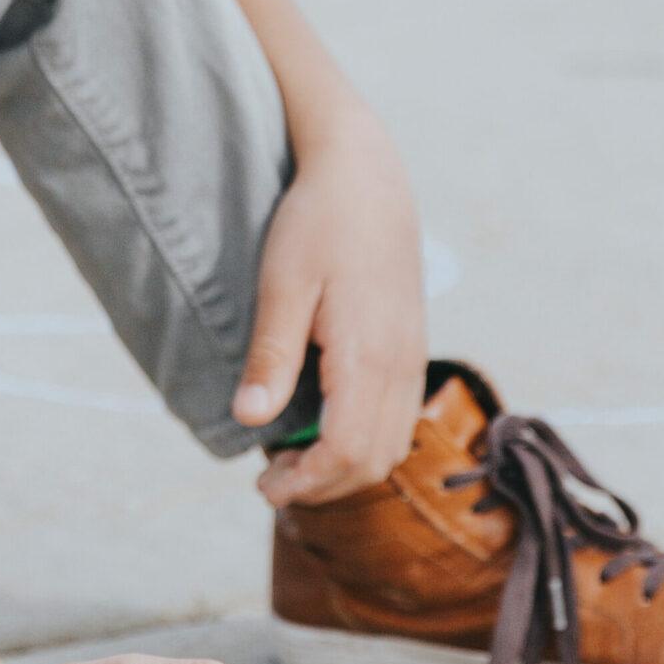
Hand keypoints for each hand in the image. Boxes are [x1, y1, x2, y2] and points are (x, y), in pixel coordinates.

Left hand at [230, 115, 428, 510]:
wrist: (367, 177)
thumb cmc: (318, 223)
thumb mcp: (281, 285)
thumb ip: (271, 356)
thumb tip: (250, 419)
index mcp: (368, 353)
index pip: (346, 451)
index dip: (306, 482)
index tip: (264, 487)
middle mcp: (401, 363)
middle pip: (375, 461)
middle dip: (325, 486)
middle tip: (273, 482)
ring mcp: (413, 356)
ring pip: (394, 444)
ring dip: (347, 469)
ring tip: (295, 461)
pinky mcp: (412, 347)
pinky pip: (400, 418)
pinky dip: (366, 443)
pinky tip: (326, 429)